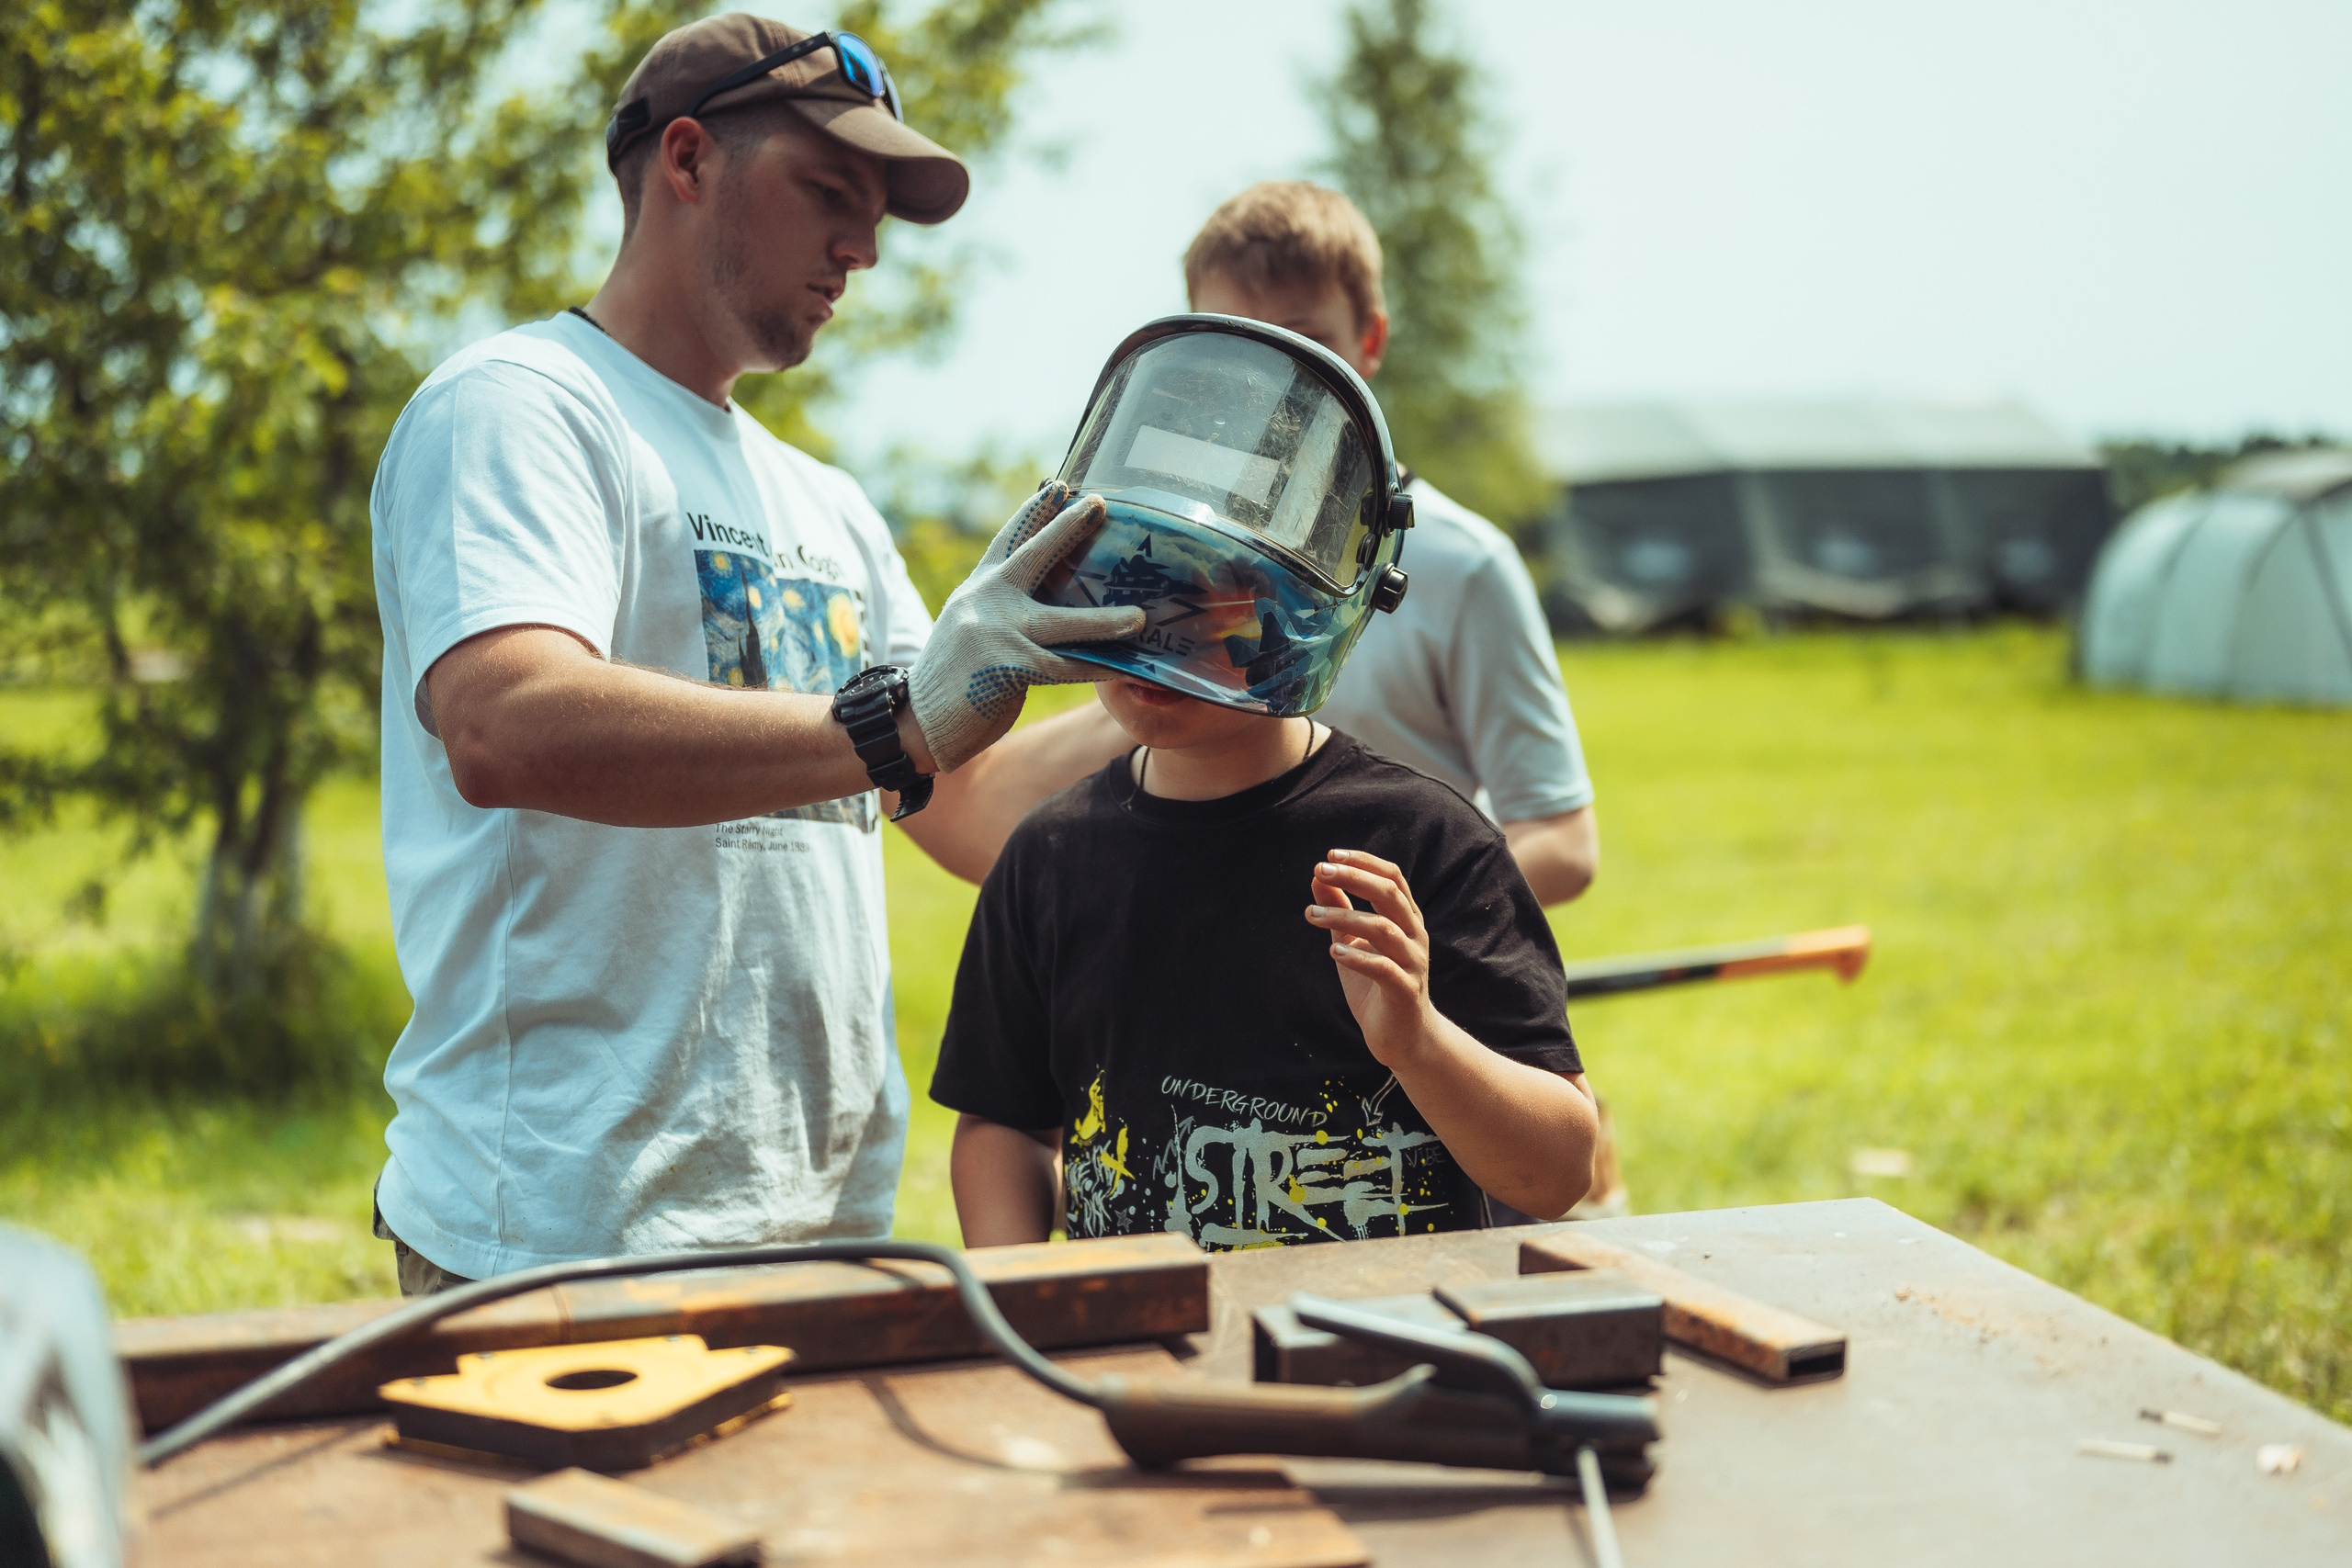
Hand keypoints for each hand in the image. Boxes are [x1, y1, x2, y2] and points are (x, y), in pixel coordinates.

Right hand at [908, 482, 1145, 771]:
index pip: (1008, 541)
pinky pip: (1067, 667)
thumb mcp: (971, 629)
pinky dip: (1101, 670)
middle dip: (1067, 527)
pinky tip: (1130, 671)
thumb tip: (1052, 600)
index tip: (1058, 485)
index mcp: (978, 589)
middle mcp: (985, 601)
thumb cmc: (952, 679)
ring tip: (1140, 617)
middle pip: (1033, 556)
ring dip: (1105, 621)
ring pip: (1062, 622)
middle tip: (1099, 504)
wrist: (917, 721)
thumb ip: (1002, 609)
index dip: (1034, 512)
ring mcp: (996, 632)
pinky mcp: (1008, 667)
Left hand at [1306, 848, 1437, 1065]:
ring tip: (1312, 915)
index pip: (1391, 877)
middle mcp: (1414, 936)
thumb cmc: (1376, 985)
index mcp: (1405, 919)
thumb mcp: (1353, 943)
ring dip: (1344, 917)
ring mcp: (1413, 963)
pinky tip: (1334, 952)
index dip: (1363, 862)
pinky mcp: (1405, 992)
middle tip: (1321, 871)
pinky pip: (1384, 969)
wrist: (1403, 1037)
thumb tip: (1318, 877)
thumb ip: (1339, 910)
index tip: (1330, 855)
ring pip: (1383, 929)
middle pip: (1390, 895)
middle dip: (1354, 878)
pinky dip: (1358, 957)